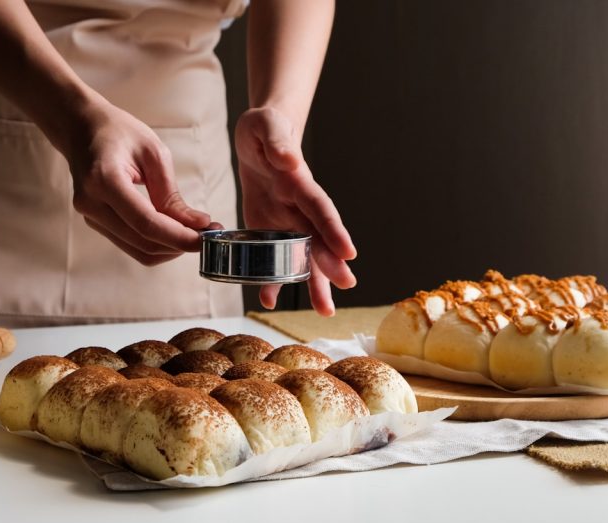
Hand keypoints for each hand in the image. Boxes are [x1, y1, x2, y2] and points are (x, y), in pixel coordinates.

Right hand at [63, 100, 209, 265]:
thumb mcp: (153, 152)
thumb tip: (197, 225)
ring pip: (138, 250)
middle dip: (179, 244)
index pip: (146, 222)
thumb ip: (172, 194)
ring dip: (170, 248)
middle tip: (207, 234)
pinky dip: (157, 243)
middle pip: (143, 242)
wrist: (80, 128)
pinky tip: (174, 231)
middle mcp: (91, 203)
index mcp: (104, 179)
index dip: (178, 236)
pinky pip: (131, 244)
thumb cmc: (118, 132)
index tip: (206, 237)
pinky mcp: (95, 222)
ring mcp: (90, 216)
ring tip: (194, 233)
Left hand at [235, 107, 356, 315]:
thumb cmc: (263, 129)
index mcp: (299, 182)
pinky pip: (274, 258)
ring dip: (313, 283)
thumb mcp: (264, 126)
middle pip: (319, 239)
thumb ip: (276, 140)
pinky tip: (268, 300)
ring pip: (304, 256)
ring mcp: (288, 221)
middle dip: (331, 264)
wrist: (259, 138)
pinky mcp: (271, 229)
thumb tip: (289, 159)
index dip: (333, 230)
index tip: (349, 252)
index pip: (320, 208)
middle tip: (345, 288)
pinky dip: (271, 280)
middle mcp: (299, 206)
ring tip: (324, 311)